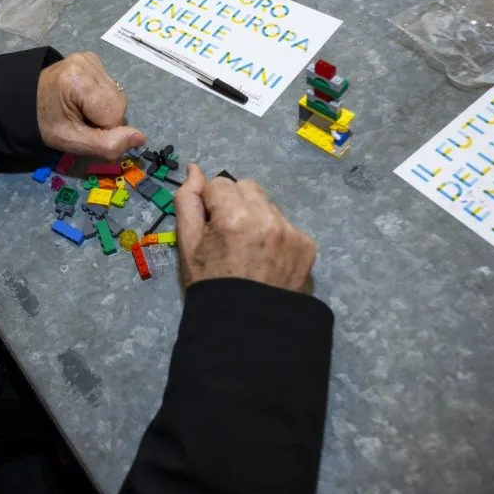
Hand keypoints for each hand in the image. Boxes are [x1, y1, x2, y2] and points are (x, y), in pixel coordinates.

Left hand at [37, 52, 145, 160]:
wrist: (26, 102)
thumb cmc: (47, 123)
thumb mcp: (73, 141)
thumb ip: (108, 144)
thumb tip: (141, 138)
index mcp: (79, 80)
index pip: (114, 114)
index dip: (103, 130)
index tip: (82, 129)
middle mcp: (87, 62)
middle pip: (118, 103)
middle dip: (105, 119)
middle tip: (80, 120)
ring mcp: (90, 58)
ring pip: (118, 96)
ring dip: (104, 109)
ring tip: (80, 109)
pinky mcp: (91, 58)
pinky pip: (111, 86)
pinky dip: (101, 98)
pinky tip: (83, 99)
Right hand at [175, 164, 316, 290]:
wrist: (245, 325)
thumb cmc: (210, 284)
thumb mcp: (187, 243)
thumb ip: (187, 201)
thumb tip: (194, 168)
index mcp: (233, 216)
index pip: (219, 184)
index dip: (211, 205)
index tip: (211, 229)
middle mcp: (266, 218)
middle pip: (247, 187)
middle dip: (235, 203)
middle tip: (230, 235)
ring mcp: (291, 231)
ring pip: (268, 204)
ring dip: (257, 217)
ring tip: (249, 248)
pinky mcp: (307, 245)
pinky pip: (286, 224)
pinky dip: (276, 235)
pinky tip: (267, 258)